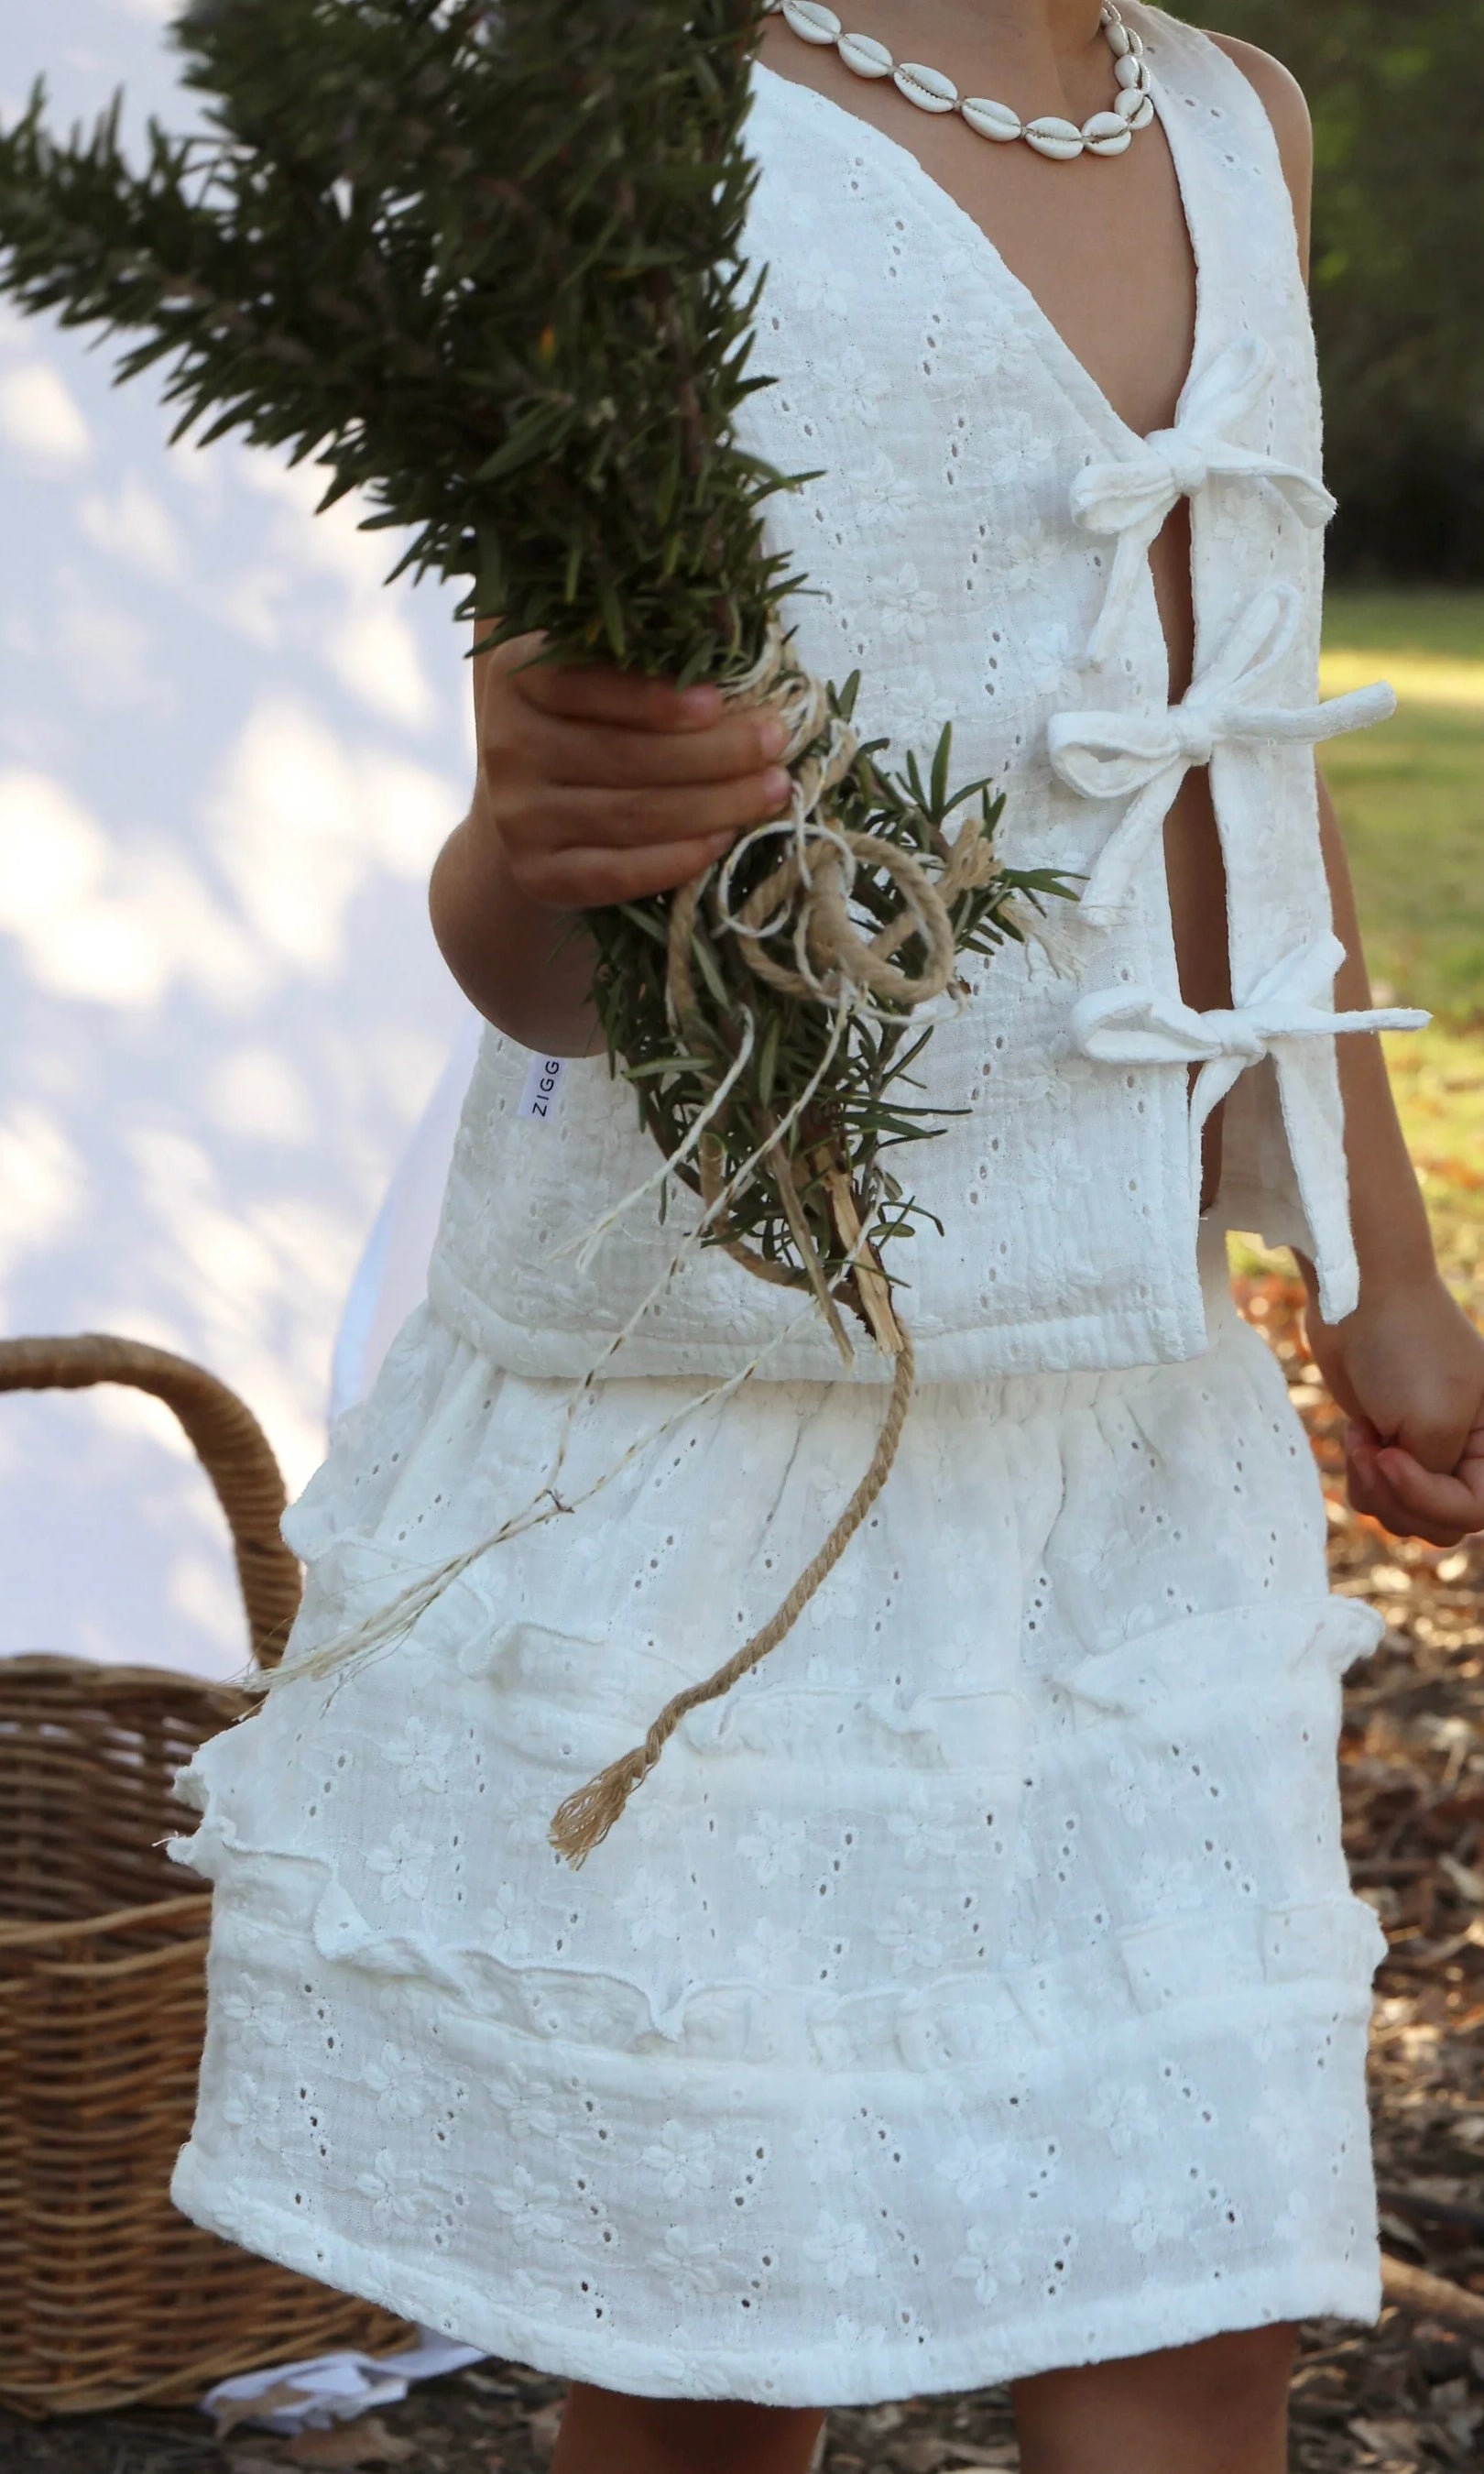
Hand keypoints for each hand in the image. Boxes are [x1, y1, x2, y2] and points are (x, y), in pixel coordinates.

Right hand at [471, 626, 792, 909]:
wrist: (528, 814)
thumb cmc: (588, 724)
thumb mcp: (598, 668)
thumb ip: (646, 635)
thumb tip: (727, 608)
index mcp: (518, 677)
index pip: (580, 684)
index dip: (651, 696)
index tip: (719, 700)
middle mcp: (507, 746)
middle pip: (622, 755)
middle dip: (712, 752)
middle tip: (774, 743)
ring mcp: (518, 817)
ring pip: (630, 815)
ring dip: (713, 806)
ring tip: (772, 790)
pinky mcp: (540, 875)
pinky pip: (617, 873)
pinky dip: (676, 860)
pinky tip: (722, 841)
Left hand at [1303, 1272, 1483, 1547]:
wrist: (1361, 1298)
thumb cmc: (1405, 1349)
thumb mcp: (1433, 1422)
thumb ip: (1434, 1478)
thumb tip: (1415, 1498)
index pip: (1475, 1512)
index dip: (1427, 1498)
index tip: (1389, 1457)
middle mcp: (1471, 1452)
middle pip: (1440, 1524)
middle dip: (1398, 1498)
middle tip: (1375, 1453)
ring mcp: (1430, 1450)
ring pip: (1406, 1516)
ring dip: (1375, 1487)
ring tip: (1363, 1442)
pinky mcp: (1392, 1445)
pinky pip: (1378, 1495)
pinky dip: (1361, 1475)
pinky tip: (1356, 1435)